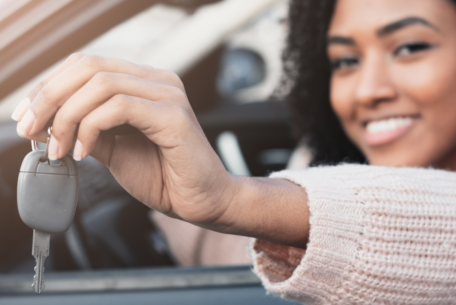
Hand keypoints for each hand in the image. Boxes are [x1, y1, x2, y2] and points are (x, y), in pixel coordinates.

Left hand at [12, 53, 234, 226]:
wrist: (202, 201)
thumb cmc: (165, 177)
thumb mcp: (114, 150)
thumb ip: (84, 131)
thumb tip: (45, 123)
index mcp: (144, 84)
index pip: (88, 66)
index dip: (50, 87)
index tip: (27, 116)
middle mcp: (157, 82)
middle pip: (89, 67)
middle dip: (50, 97)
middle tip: (30, 128)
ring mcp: (168, 95)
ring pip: (100, 83)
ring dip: (67, 116)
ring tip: (60, 148)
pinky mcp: (174, 115)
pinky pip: (119, 107)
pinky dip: (91, 127)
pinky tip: (84, 152)